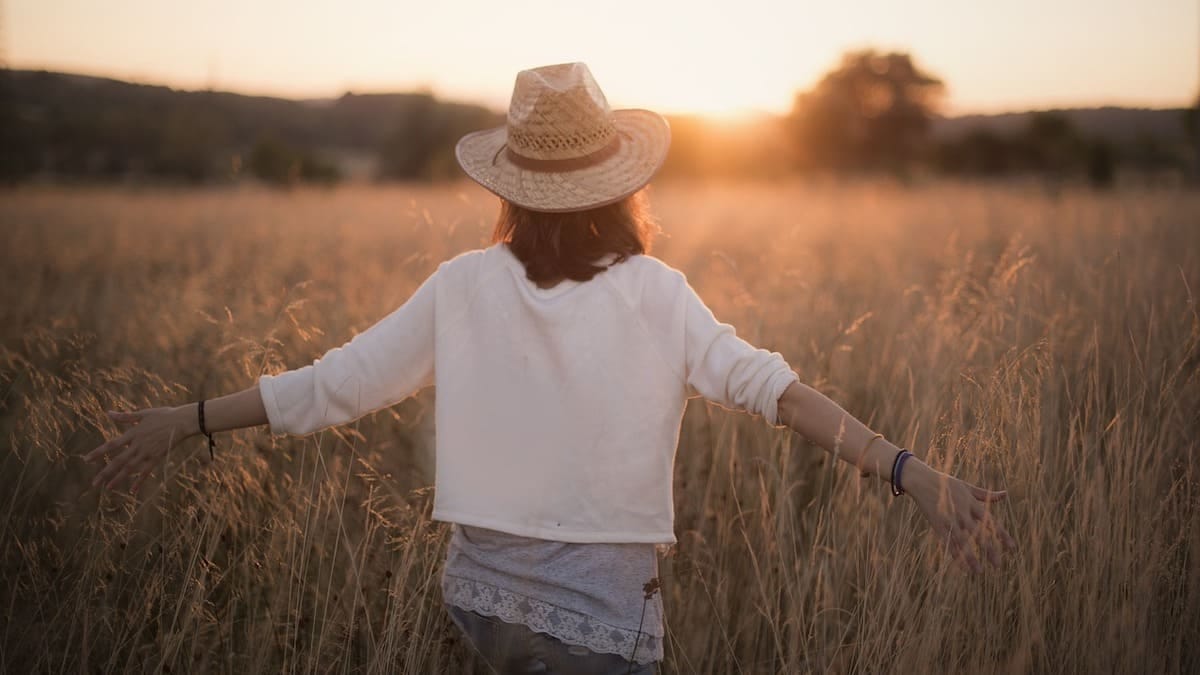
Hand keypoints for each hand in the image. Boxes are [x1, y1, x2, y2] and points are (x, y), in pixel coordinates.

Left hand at [83, 406, 196, 492]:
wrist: (183, 421)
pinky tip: (133, 491)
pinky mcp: (158, 457)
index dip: (98, 453)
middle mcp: (138, 445)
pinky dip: (139, 481)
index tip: (86, 460)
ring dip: (118, 479)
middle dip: (105, 472)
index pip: (111, 445)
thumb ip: (125, 416)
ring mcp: (148, 452)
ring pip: (130, 468)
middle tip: (93, 484)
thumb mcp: (143, 414)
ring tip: (107, 488)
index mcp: (133, 433)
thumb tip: (108, 413)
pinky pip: (146, 471)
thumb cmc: (164, 415)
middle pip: (118, 461)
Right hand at [902, 460, 1016, 572]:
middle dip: (988, 550)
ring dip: (970, 557)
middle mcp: (962, 513)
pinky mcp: (936, 524)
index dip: (1002, 535)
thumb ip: (986, 495)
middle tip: (998, 565)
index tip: (1012, 548)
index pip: (990, 521)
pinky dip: (953, 554)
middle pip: (978, 534)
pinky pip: (946, 542)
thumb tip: (1005, 494)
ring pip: (962, 542)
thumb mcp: (967, 487)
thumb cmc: (946, 483)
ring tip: (978, 572)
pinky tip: (960, 566)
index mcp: (971, 503)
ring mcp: (948, 519)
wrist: (921, 481)